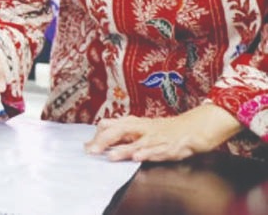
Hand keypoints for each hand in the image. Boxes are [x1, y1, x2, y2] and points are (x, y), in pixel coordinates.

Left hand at [84, 105, 242, 161]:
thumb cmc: (164, 130)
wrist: (194, 128)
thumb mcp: (141, 128)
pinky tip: (139, 158)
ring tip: (112, 156)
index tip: (86, 146)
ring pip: (137, 142)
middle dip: (104, 141)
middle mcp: (142, 128)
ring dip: (124, 150)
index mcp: (133, 123)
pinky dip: (148, 154)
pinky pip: (157, 150)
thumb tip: (99, 142)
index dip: (97, 135)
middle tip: (92, 151)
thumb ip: (122, 134)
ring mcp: (156, 137)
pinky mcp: (170, 146)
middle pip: (119, 131)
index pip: (110, 125)